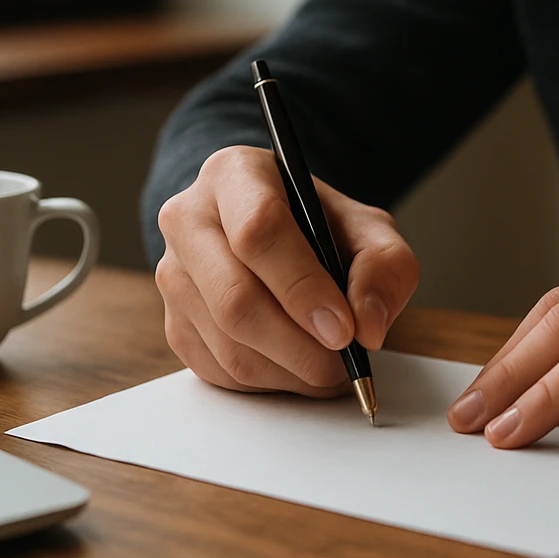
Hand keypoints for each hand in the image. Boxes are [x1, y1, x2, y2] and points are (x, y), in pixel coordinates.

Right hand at [155, 146, 419, 394]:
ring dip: (290, 370)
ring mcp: (174, 274)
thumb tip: (368, 326)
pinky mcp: (174, 323)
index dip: (303, 287)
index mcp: (234, 175)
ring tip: (332, 367)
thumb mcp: (368, 229)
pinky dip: (270, 382)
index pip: (258, 231)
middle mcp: (189, 219)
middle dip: (299, 344)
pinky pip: (220, 370)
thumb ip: (384, 266)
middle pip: (234, 298)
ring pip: (228, 344)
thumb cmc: (320, 227)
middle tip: (344, 363)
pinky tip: (300, 367)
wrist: (277, 236)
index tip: (344, 329)